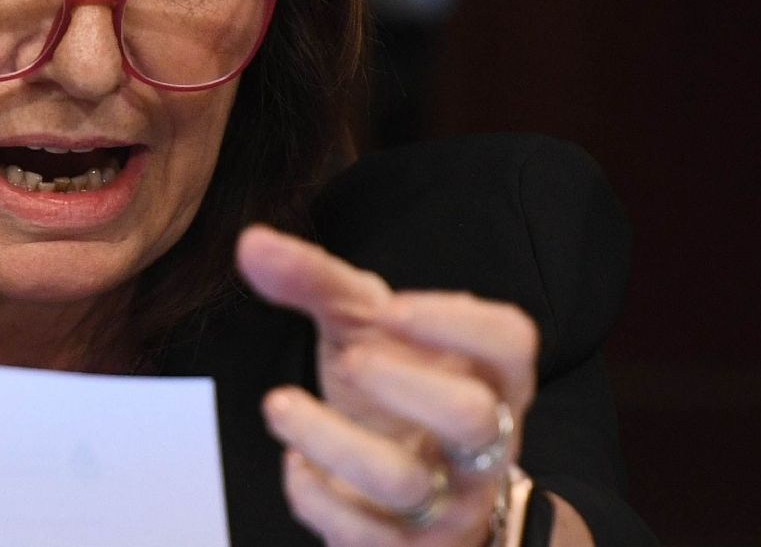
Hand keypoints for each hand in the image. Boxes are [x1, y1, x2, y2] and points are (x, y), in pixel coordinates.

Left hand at [236, 224, 536, 545]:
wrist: (404, 486)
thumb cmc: (390, 388)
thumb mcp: (361, 326)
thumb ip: (315, 280)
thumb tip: (251, 242)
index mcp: (491, 374)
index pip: (510, 342)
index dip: (455, 322)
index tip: (390, 309)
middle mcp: (484, 442)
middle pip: (471, 416)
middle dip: (402, 384)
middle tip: (350, 359)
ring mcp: (450, 502)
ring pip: (404, 482)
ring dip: (329, 439)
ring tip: (279, 403)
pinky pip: (364, 536)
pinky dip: (315, 495)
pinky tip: (295, 462)